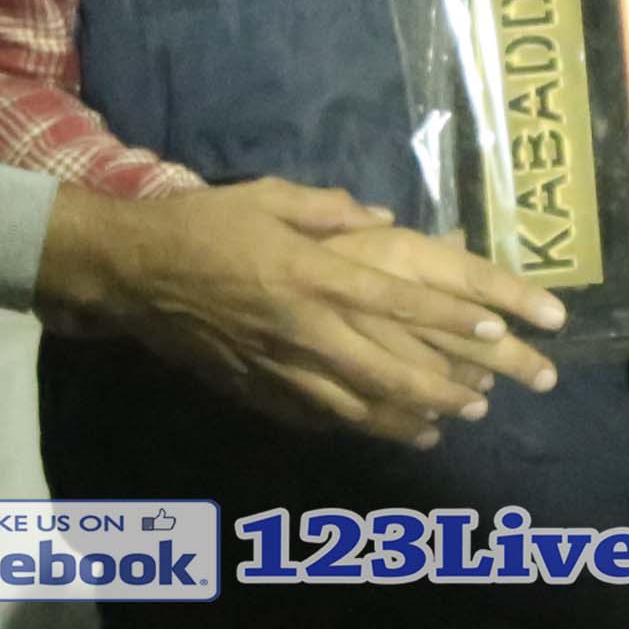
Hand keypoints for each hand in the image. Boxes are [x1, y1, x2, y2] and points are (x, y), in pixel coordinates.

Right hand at [43, 176, 558, 448]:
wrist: (130, 273)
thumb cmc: (202, 225)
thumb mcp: (267, 197)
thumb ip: (329, 211)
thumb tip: (382, 219)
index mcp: (312, 274)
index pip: (398, 300)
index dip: (451, 317)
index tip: (498, 328)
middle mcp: (304, 327)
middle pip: (389, 367)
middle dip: (444, 385)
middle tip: (488, 397)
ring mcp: (279, 365)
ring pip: (357, 405)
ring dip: (409, 416)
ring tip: (451, 423)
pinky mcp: (255, 389)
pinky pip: (316, 416)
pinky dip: (358, 427)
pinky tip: (387, 431)